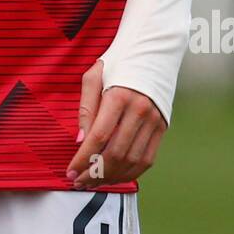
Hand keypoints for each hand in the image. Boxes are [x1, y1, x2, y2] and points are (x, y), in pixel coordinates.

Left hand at [66, 59, 166, 188]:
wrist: (152, 51)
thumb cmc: (118, 62)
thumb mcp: (94, 76)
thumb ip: (85, 109)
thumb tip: (81, 142)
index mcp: (120, 96)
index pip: (99, 137)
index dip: (83, 159)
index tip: (70, 172)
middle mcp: (140, 110)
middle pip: (116, 153)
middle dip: (94, 173)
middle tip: (79, 182)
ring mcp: (154, 120)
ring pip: (132, 160)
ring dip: (111, 176)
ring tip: (93, 181)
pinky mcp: (163, 127)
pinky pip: (147, 159)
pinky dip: (130, 172)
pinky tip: (114, 175)